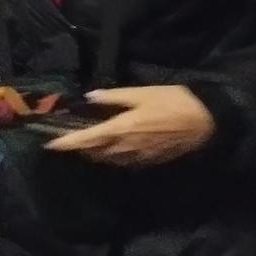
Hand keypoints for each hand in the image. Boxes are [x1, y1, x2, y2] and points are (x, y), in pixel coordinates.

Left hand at [44, 86, 214, 166]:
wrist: (206, 122)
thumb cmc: (173, 103)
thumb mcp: (142, 93)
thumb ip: (115, 96)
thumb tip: (90, 97)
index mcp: (122, 129)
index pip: (86, 139)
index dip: (66, 143)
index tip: (49, 144)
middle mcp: (126, 147)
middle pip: (93, 152)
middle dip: (77, 147)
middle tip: (66, 137)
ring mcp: (138, 157)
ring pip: (107, 159)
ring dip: (93, 152)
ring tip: (84, 141)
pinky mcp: (148, 161)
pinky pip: (122, 162)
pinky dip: (110, 156)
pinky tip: (110, 146)